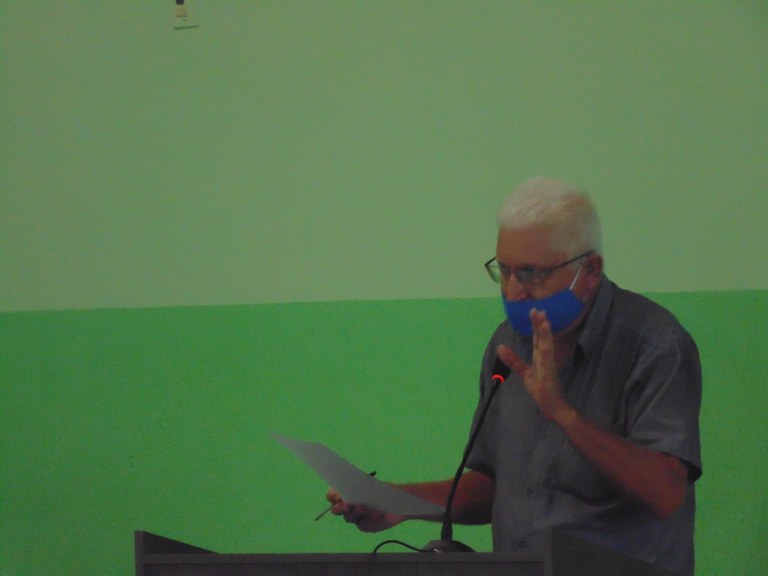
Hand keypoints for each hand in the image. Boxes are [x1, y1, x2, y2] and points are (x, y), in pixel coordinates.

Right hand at [326, 488, 404, 532]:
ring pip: (348, 517)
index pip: (332, 496)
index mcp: (346, 494)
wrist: (398, 502)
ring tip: (364, 507)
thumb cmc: (382, 490)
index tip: (338, 496)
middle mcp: (348, 506)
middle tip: (346, 505)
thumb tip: (346, 487)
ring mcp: (355, 517)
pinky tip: (376, 514)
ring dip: (354, 512)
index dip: (332, 496)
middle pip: (335, 510)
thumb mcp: (370, 485)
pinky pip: (361, 523)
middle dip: (339, 508)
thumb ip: (357, 486)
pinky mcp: (364, 525)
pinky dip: (368, 518)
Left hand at [497, 309, 575, 425]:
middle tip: (538, 310)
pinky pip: (548, 364)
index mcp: (540, 357)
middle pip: (542, 339)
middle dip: (540, 325)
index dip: (536, 325)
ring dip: (545, 335)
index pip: (537, 338)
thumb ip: (514, 360)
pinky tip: (545, 345)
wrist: (554, 408)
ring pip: (546, 348)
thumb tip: (500, 347)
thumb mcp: (525, 373)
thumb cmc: (542, 390)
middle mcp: (545, 359)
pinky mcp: (549, 377)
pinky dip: (547, 354)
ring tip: (544, 321)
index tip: (534, 310)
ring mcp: (548, 367)